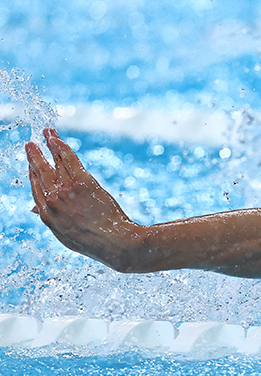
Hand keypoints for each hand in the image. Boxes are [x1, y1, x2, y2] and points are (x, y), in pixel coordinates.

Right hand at [26, 128, 144, 271]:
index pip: (36, 189)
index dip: (33, 174)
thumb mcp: (65, 235)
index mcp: (47, 215)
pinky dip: (62, 148)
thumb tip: (35, 208)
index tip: (31, 165)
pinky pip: (70, 160)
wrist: (115, 243)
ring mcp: (67, 191)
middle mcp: (53, 200)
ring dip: (49, 144)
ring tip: (46, 133)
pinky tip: (58, 139)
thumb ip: (51, 219)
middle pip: (41, 172)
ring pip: (55, 162)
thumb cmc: (93, 241)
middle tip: (30, 144)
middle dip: (34, 156)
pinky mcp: (83, 183)